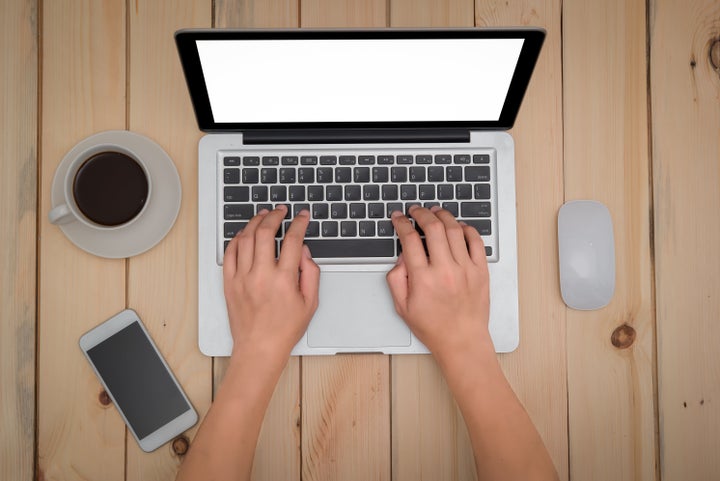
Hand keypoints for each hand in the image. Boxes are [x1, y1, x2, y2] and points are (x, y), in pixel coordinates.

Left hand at [223, 205, 319, 362]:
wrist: (259, 349)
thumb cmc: (284, 330)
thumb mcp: (310, 303)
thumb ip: (311, 273)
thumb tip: (304, 251)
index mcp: (284, 280)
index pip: (293, 240)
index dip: (299, 223)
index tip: (302, 216)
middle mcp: (261, 275)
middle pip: (266, 232)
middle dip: (275, 216)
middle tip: (281, 211)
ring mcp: (242, 278)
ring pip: (246, 238)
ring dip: (255, 222)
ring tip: (263, 216)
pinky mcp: (229, 283)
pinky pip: (230, 253)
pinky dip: (237, 239)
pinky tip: (245, 233)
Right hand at [386, 205, 491, 361]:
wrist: (462, 341)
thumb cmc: (433, 327)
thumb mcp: (402, 306)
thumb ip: (396, 278)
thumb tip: (401, 257)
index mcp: (422, 278)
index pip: (409, 239)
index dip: (401, 223)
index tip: (399, 218)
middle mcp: (444, 270)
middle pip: (432, 228)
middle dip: (421, 213)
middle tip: (416, 210)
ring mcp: (465, 269)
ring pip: (454, 230)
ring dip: (443, 216)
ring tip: (435, 212)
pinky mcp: (481, 271)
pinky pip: (476, 241)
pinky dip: (467, 229)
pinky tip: (458, 226)